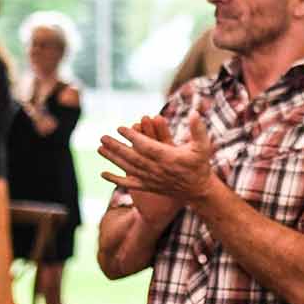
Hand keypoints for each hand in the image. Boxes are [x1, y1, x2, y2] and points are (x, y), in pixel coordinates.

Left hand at [100, 114, 218, 212]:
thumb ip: (198, 129)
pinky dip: (116, 179)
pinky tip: (103, 174)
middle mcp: (158, 169)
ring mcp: (152, 179)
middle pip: (133, 157)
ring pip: (129, 168)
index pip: (146, 146)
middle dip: (116, 147)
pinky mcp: (149, 186)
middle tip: (102, 137)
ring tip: (99, 149)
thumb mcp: (203, 146)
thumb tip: (194, 112)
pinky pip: (130, 184)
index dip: (133, 137)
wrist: (198, 190)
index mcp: (169, 157)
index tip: (120, 128)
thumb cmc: (200, 165)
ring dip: (113, 159)